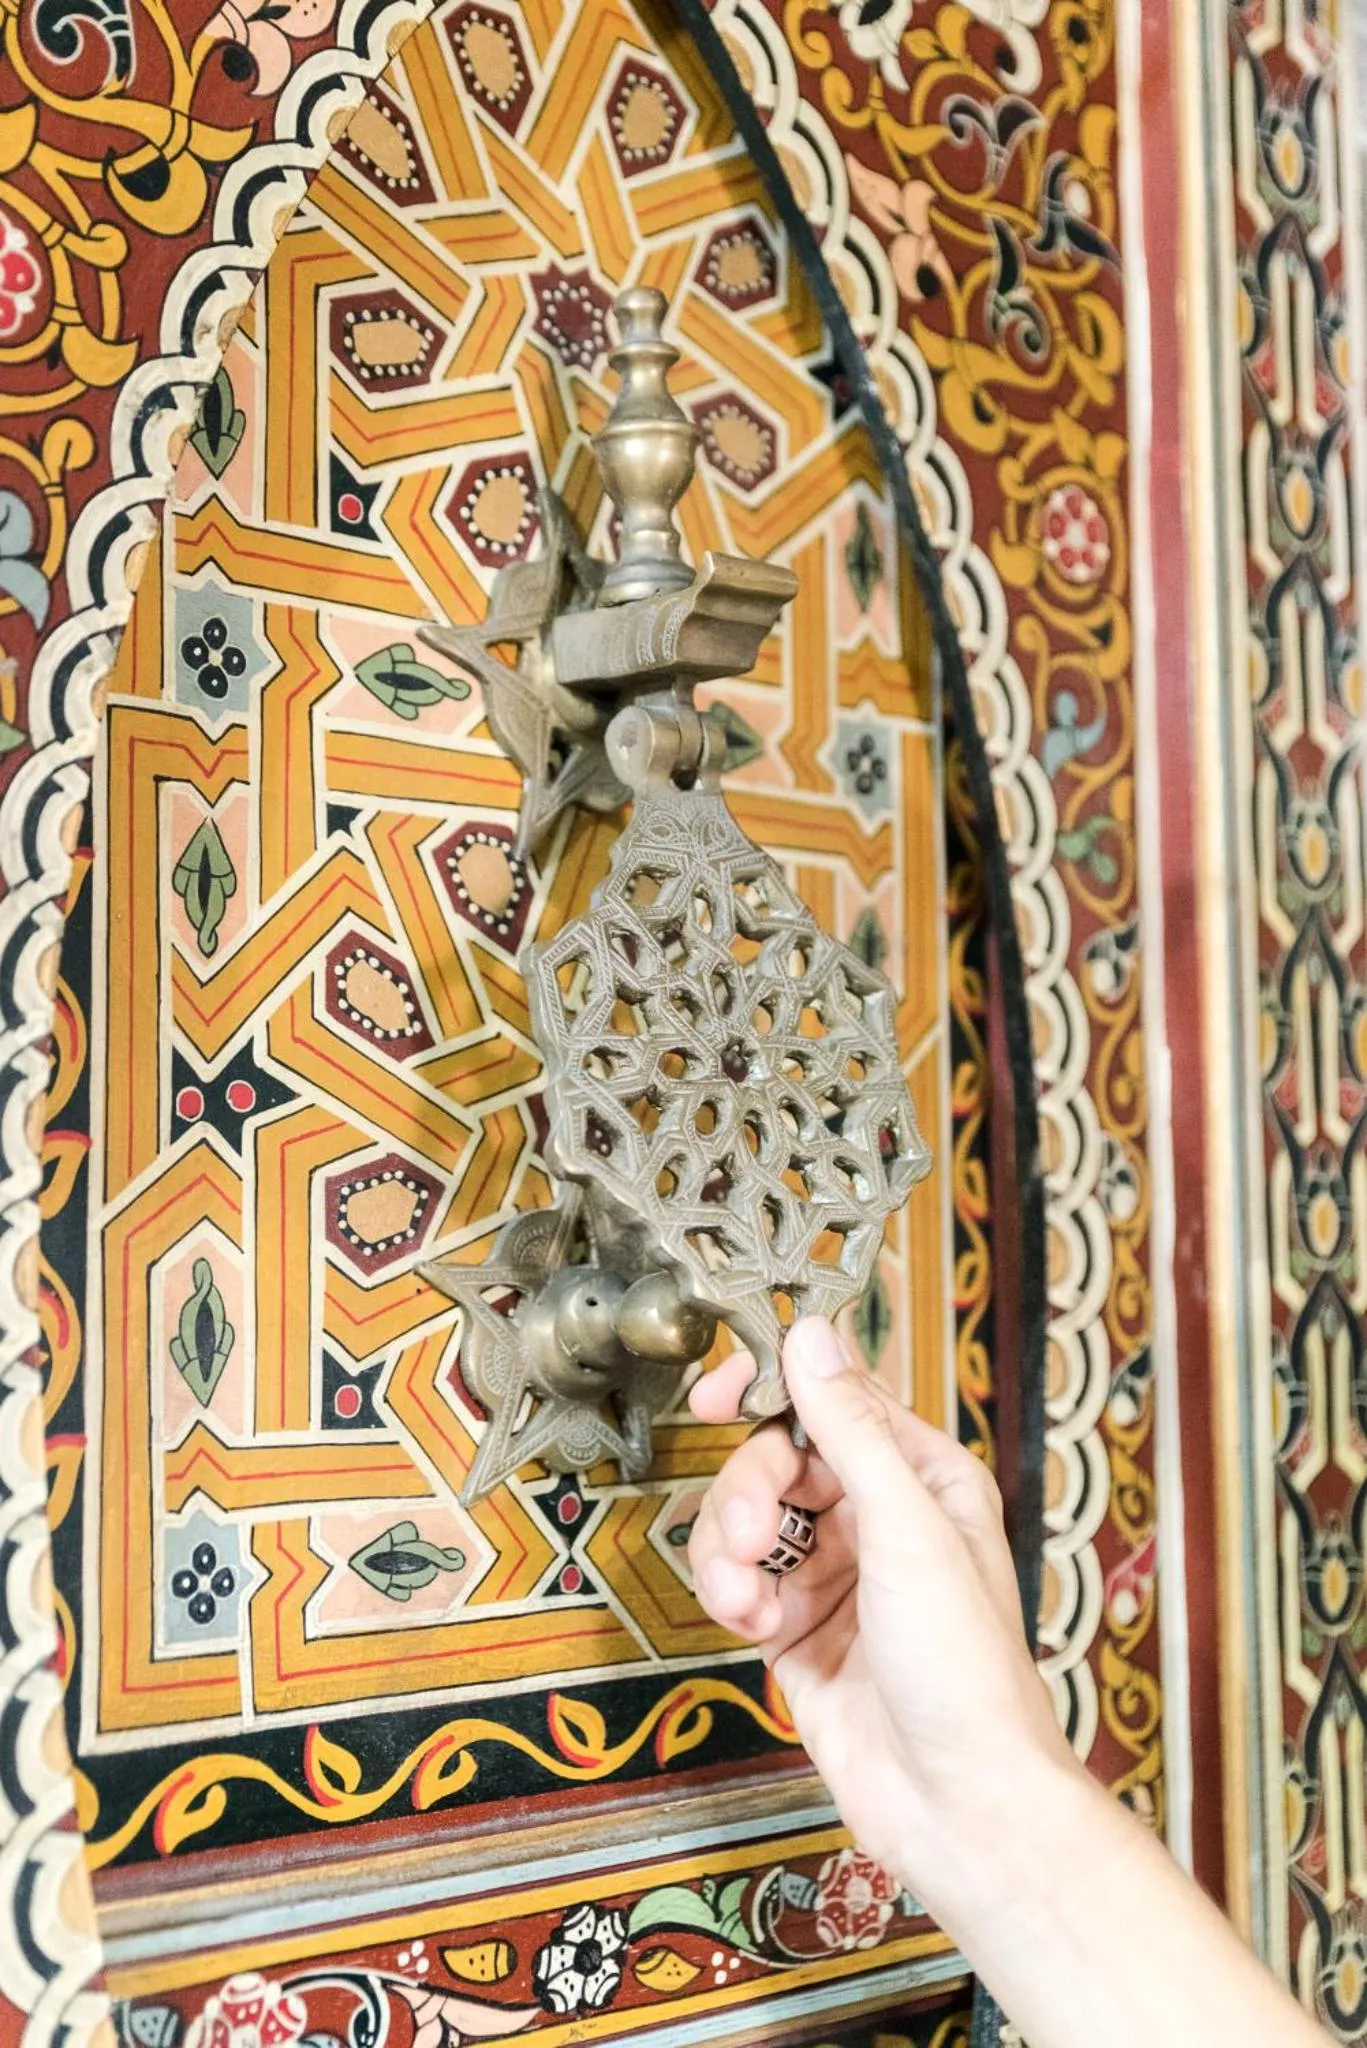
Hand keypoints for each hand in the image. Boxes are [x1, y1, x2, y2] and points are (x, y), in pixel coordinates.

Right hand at [688, 1315, 1073, 1913]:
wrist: (955, 1801)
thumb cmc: (968, 1671)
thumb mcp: (909, 1529)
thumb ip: (851, 1427)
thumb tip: (812, 1337)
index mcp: (921, 1476)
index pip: (833, 1399)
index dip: (770, 1388)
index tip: (718, 1392)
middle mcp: (877, 1518)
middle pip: (776, 1459)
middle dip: (749, 1492)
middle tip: (746, 1532)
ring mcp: (834, 1574)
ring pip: (748, 1521)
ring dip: (732, 1553)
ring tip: (748, 1597)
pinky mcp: (796, 1629)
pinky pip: (739, 1581)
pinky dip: (733, 1596)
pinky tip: (753, 1622)